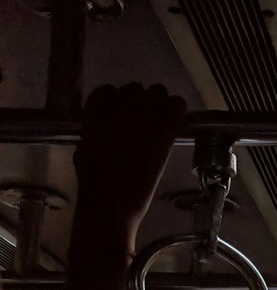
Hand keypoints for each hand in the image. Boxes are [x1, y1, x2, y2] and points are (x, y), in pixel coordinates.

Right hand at [74, 84, 185, 231]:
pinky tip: (174, 127)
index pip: (109, 91)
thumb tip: (106, 129)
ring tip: (159, 126)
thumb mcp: (85, 149)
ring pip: (158, 93)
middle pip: (135, 90)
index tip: (122, 118)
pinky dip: (178, 113)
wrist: (112, 199)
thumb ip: (96, 131)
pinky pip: (178, 104)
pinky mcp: (164, 125)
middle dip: (140, 105)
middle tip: (143, 125)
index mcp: (95, 110)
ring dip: (159, 106)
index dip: (118, 104)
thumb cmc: (94, 181)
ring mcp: (144, 113)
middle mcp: (120, 104)